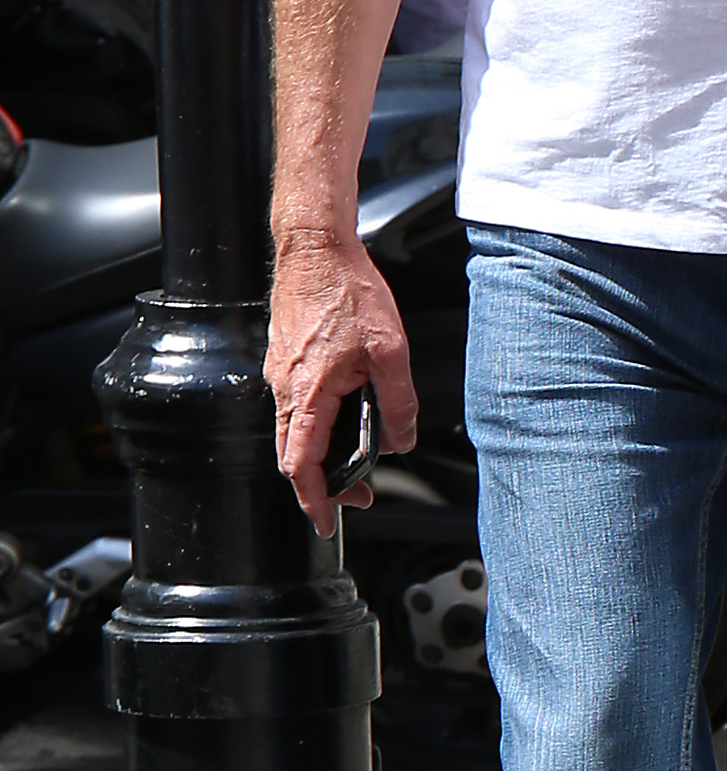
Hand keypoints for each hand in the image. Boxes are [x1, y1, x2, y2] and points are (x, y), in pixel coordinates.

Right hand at [266, 222, 419, 529]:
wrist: (315, 246)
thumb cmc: (346, 289)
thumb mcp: (390, 349)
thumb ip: (399, 401)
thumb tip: (401, 439)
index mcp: (308, 392)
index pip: (302, 465)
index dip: (315, 501)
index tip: (330, 524)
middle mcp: (285, 387)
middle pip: (295, 455)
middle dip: (324, 485)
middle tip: (357, 498)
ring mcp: (281, 373)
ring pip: (296, 432)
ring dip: (323, 454)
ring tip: (358, 461)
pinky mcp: (285, 359)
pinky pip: (297, 407)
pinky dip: (318, 426)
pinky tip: (346, 418)